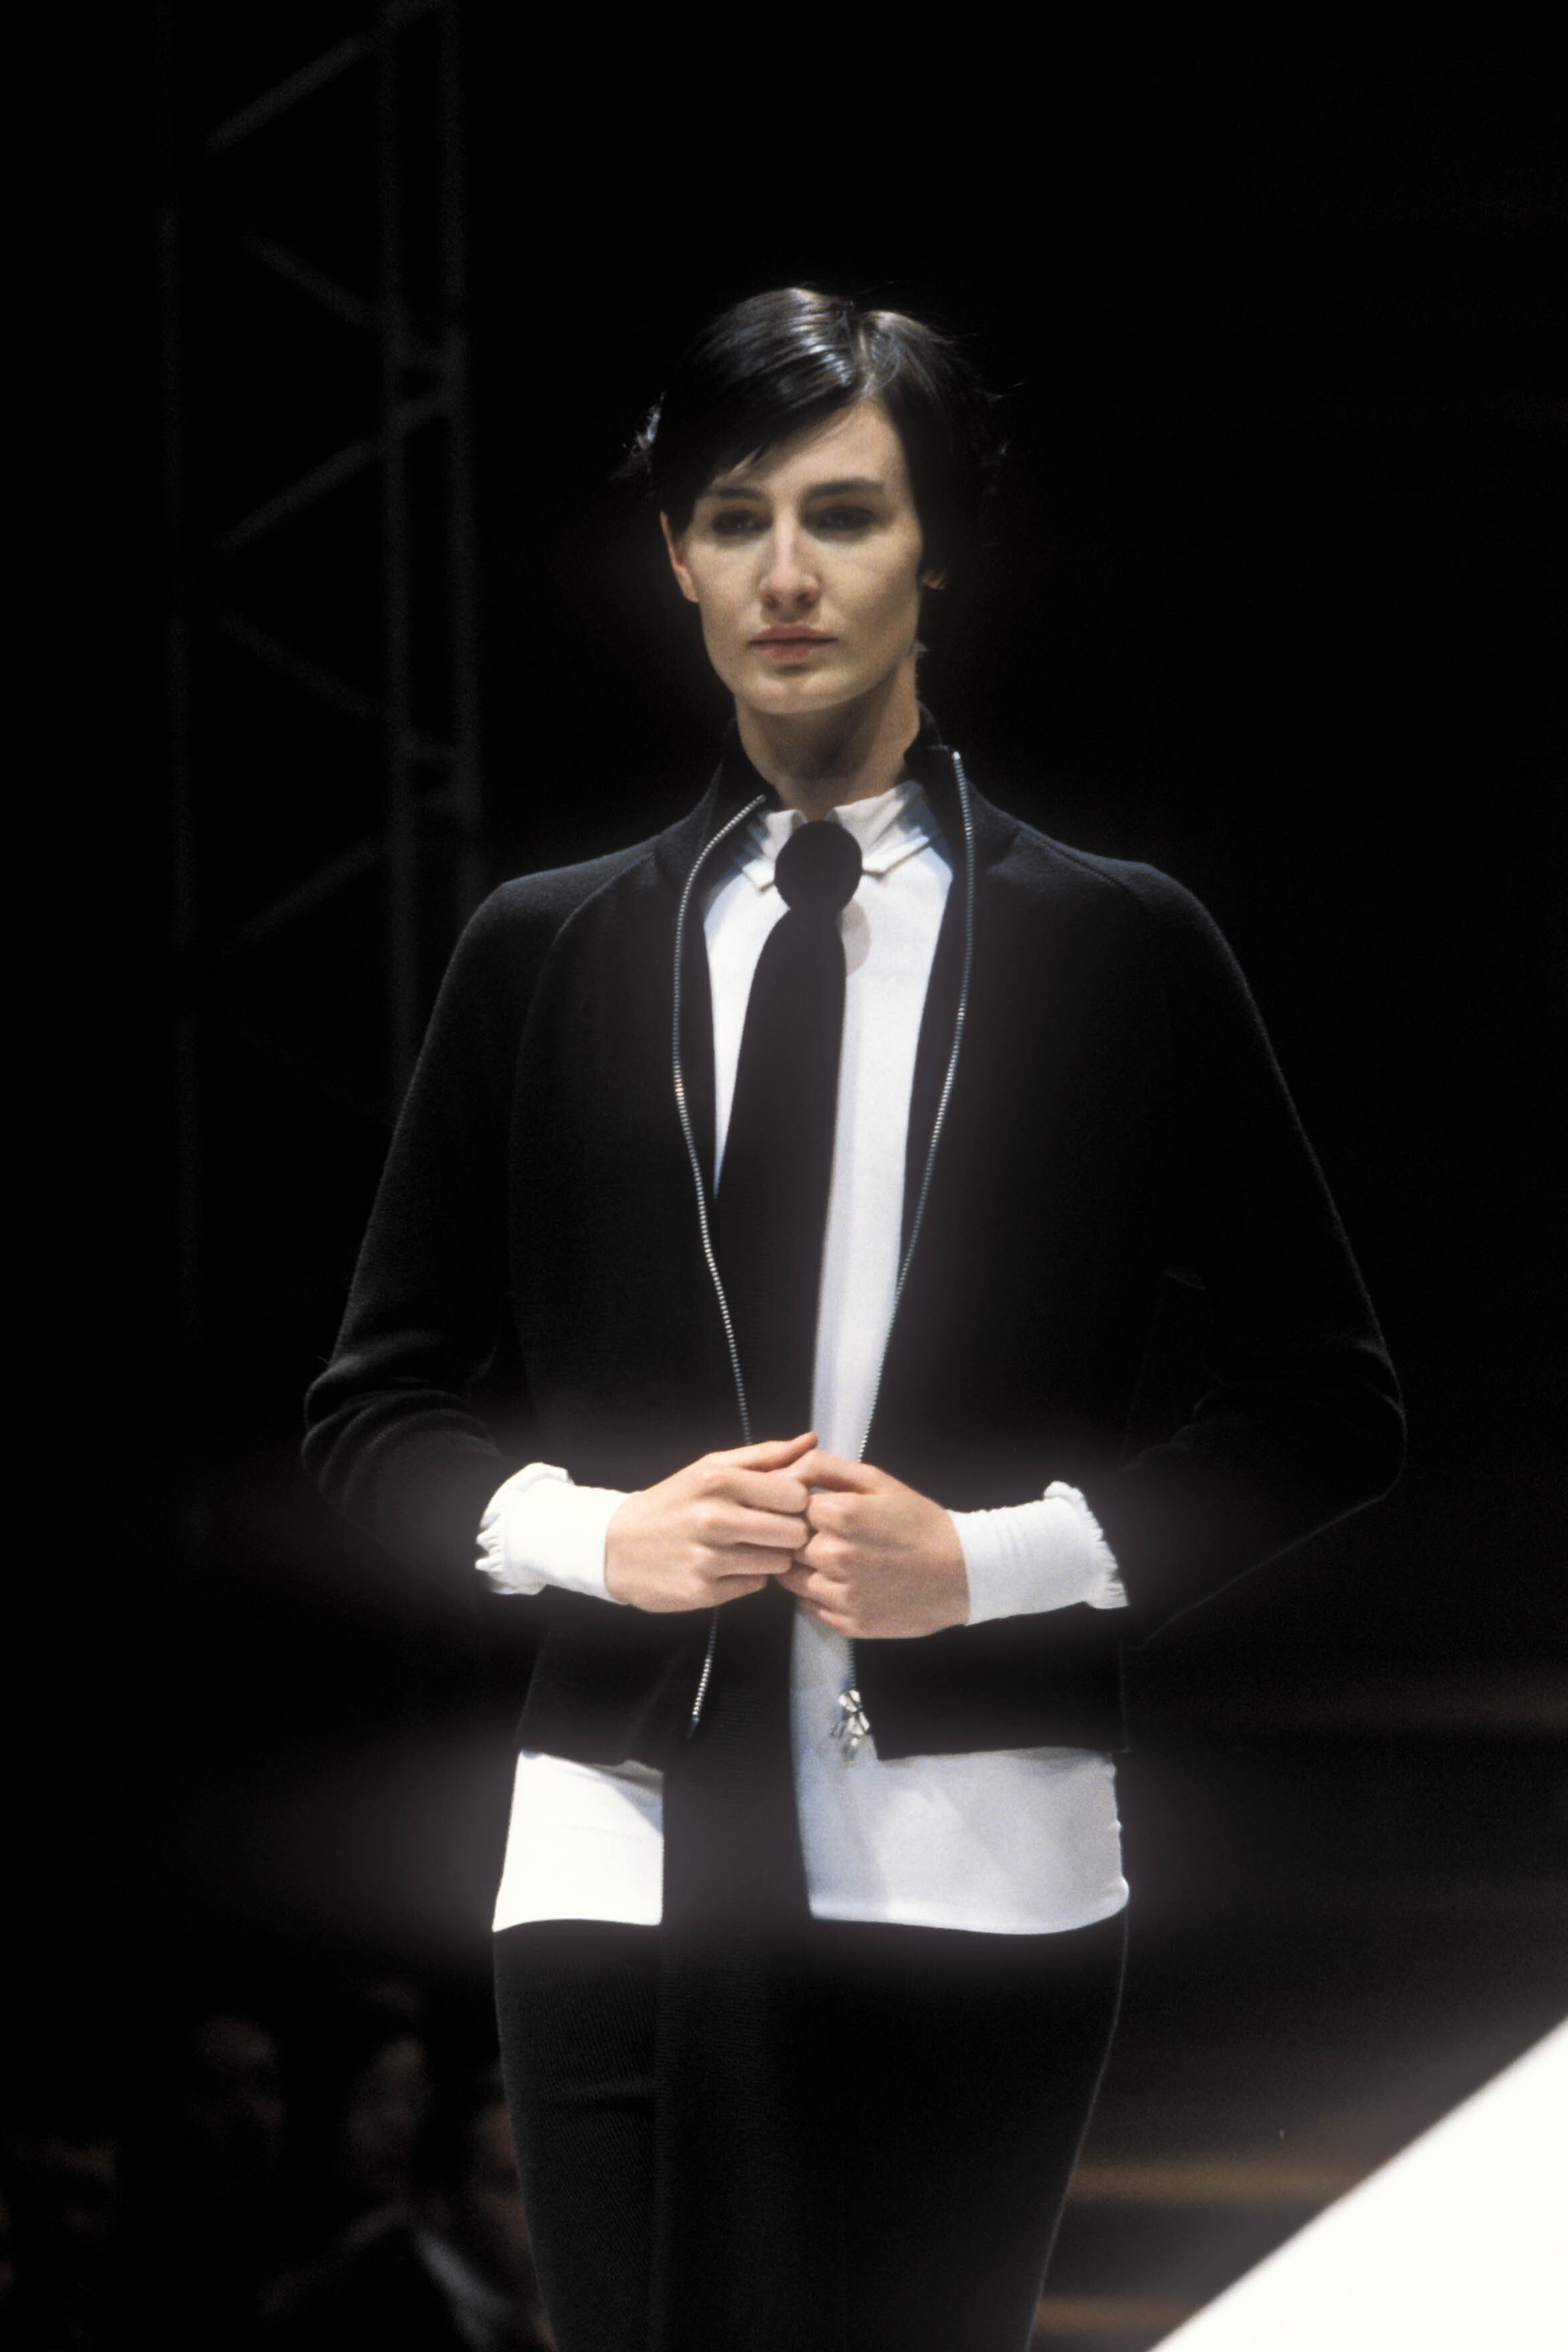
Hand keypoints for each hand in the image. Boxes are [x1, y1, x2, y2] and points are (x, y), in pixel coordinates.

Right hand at [604, 1433, 815, 1612]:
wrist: (615, 1545)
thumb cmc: (674, 1502)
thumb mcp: (711, 1468)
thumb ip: (765, 1455)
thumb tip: (811, 1440)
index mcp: (719, 1481)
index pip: (796, 1495)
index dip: (796, 1502)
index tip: (780, 1504)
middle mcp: (714, 1519)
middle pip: (795, 1533)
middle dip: (788, 1532)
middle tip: (768, 1529)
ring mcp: (708, 1559)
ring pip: (779, 1563)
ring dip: (770, 1556)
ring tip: (747, 1546)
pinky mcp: (703, 1592)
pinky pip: (756, 1585)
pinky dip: (748, 1576)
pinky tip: (727, 1566)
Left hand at [777, 1452, 969, 1638]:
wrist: (964, 1571)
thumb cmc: (919, 1522)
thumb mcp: (877, 1481)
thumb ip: (824, 1468)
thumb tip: (781, 1470)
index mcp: (839, 1515)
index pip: (789, 1508)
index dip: (802, 1508)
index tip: (822, 1512)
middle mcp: (833, 1556)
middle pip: (789, 1543)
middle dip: (803, 1537)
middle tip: (834, 1537)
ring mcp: (840, 1594)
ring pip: (790, 1578)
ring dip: (805, 1568)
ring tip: (839, 1560)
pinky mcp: (847, 1623)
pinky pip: (809, 1606)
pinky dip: (819, 1594)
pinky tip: (847, 1583)